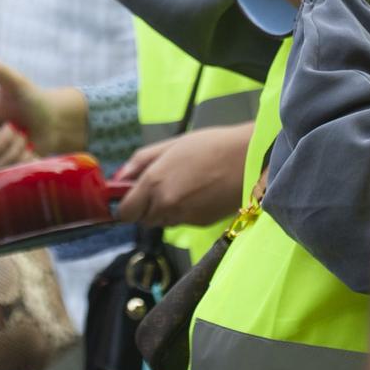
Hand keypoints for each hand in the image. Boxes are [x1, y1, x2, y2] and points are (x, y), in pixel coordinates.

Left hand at [113, 122, 252, 228]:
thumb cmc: (210, 145)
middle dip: (145, 207)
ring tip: (183, 186)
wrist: (249, 160)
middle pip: (143, 219)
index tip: (130, 196)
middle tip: (159, 186)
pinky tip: (198, 193)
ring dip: (164, 210)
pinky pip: (181, 221)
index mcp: (154, 183)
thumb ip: (141, 161)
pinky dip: (183, 212)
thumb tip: (119, 178)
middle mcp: (166, 205)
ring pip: (162, 221)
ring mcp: (184, 217)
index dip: (125, 206)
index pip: (125, 212)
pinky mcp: (200, 224)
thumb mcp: (171, 145)